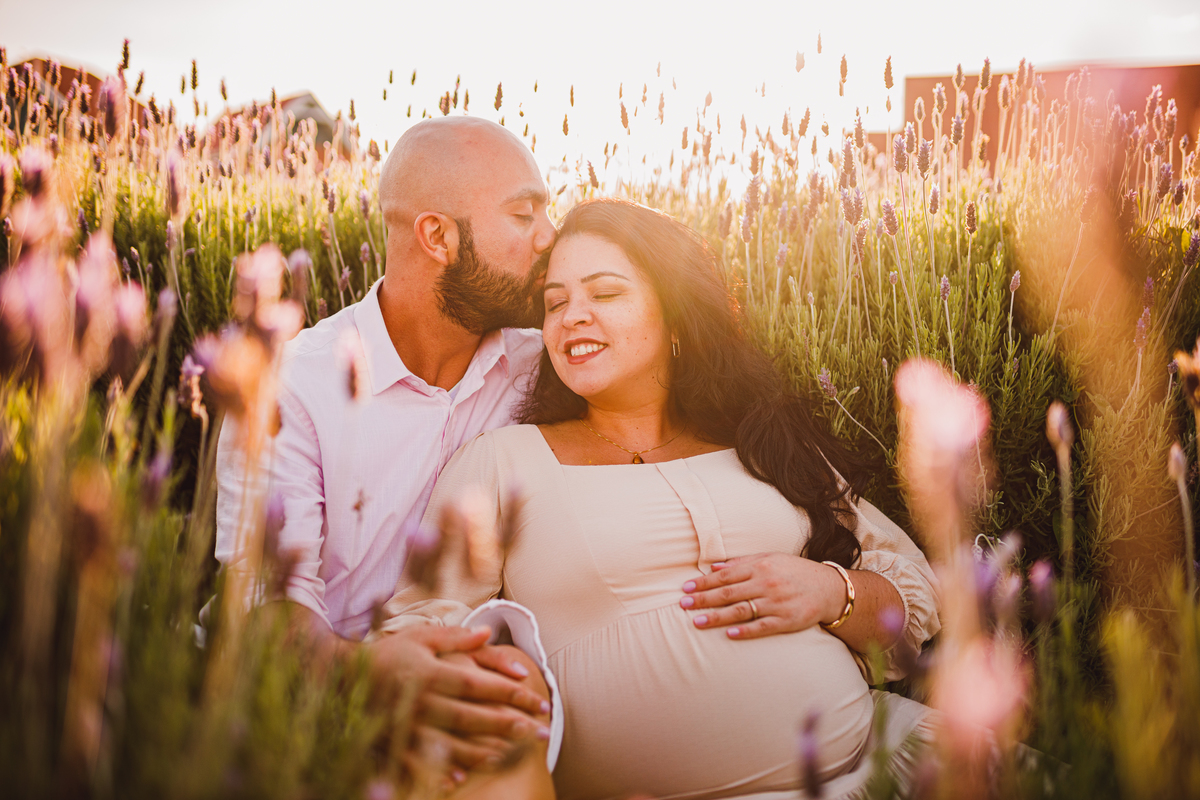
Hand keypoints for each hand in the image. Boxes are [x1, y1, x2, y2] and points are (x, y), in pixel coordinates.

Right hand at [366, 625, 550, 764]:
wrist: (341, 674)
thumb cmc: (388, 653)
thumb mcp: (422, 637)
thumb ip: (456, 639)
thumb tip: (488, 633)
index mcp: (431, 673)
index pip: (479, 685)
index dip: (510, 693)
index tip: (538, 701)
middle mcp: (420, 701)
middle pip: (472, 717)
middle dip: (509, 726)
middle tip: (541, 733)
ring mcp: (405, 725)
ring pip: (451, 743)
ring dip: (485, 752)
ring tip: (514, 757)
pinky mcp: (391, 742)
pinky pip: (418, 762)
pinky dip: (438, 771)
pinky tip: (460, 778)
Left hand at [679, 553, 845, 639]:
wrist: (830, 588)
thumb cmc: (795, 572)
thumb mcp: (770, 558)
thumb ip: (741, 562)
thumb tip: (713, 566)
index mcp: (760, 567)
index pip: (725, 576)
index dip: (704, 582)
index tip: (686, 588)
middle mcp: (766, 583)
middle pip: (729, 593)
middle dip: (704, 599)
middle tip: (683, 605)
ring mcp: (776, 603)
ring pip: (742, 610)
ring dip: (718, 617)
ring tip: (697, 622)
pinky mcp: (787, 621)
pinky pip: (763, 626)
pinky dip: (746, 630)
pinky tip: (729, 634)